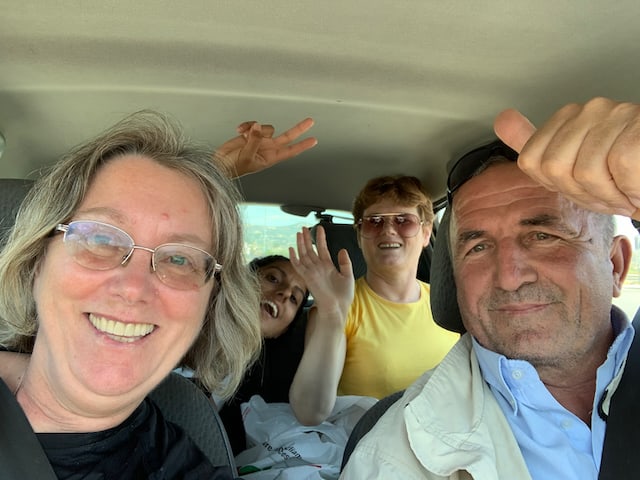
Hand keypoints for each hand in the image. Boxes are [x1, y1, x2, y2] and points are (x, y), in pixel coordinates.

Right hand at [214, 117, 316, 177]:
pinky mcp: (250, 134)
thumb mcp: (247, 156)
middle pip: (287, 136)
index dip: (302, 145)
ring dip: (255, 128)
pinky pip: (253, 124)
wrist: (221, 163)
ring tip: (244, 134)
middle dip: (298, 128)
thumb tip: (257, 126)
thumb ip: (254, 140)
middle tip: (310, 121)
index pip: (291, 150)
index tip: (314, 140)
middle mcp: (268, 148)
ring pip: (265, 127)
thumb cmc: (235, 167)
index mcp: (271, 157)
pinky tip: (240, 130)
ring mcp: (259, 140)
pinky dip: (246, 125)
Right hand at [289, 226, 353, 321]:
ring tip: (299, 233)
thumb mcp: (348, 276)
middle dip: (307, 238)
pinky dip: (294, 257)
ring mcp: (312, 272)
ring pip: (304, 254)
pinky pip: (298, 266)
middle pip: (310, 249)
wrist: (338, 308)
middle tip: (304, 227)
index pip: (322, 248)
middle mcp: (318, 268)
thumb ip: (345, 262)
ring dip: (301, 243)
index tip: (320, 228)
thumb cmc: (342, 297)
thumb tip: (342, 250)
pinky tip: (291, 248)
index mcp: (328, 266)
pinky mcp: (307, 277)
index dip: (321, 238)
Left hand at [494, 97, 639, 220]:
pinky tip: (639, 185)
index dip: (557, 185)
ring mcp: (618, 114)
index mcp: (571, 117)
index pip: (532, 162)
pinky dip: (631, 188)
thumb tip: (501, 119)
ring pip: (585, 172)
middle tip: (610, 191)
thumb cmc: (627, 178)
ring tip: (626, 188)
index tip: (584, 186)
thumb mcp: (573, 169)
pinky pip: (619, 168)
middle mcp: (592, 108)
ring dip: (609, 195)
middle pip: (554, 168)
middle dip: (582, 193)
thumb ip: (535, 143)